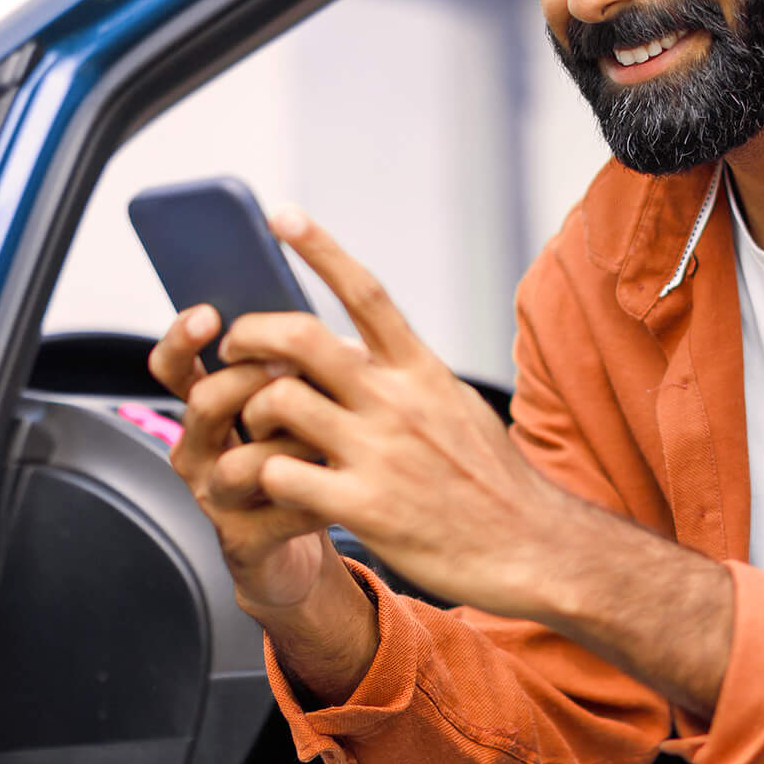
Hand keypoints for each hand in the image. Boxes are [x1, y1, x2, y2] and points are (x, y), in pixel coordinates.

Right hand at [148, 304, 333, 613]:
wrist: (295, 552)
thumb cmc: (297, 466)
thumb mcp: (291, 410)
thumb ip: (290, 373)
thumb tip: (324, 332)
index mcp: (207, 411)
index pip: (173, 368)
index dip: (182, 340)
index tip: (209, 314)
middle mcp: (200, 452)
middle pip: (203, 404)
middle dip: (249, 380)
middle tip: (291, 368)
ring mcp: (217, 499)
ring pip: (237, 464)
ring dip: (286, 444)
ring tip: (326, 435)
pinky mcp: (245, 541)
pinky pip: (280, 511)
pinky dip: (317, 493)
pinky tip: (344, 481)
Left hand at [215, 210, 575, 617]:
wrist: (529, 548)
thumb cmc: (490, 478)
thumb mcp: (456, 406)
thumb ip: (406, 374)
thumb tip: (362, 342)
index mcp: (420, 370)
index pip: (365, 292)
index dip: (319, 248)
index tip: (281, 215)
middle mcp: (397, 402)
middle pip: (302, 339)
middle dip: (252, 334)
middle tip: (234, 346)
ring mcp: (378, 453)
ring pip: (280, 402)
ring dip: (251, 411)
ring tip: (251, 427)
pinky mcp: (362, 506)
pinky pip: (281, 474)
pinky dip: (260, 473)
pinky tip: (265, 482)